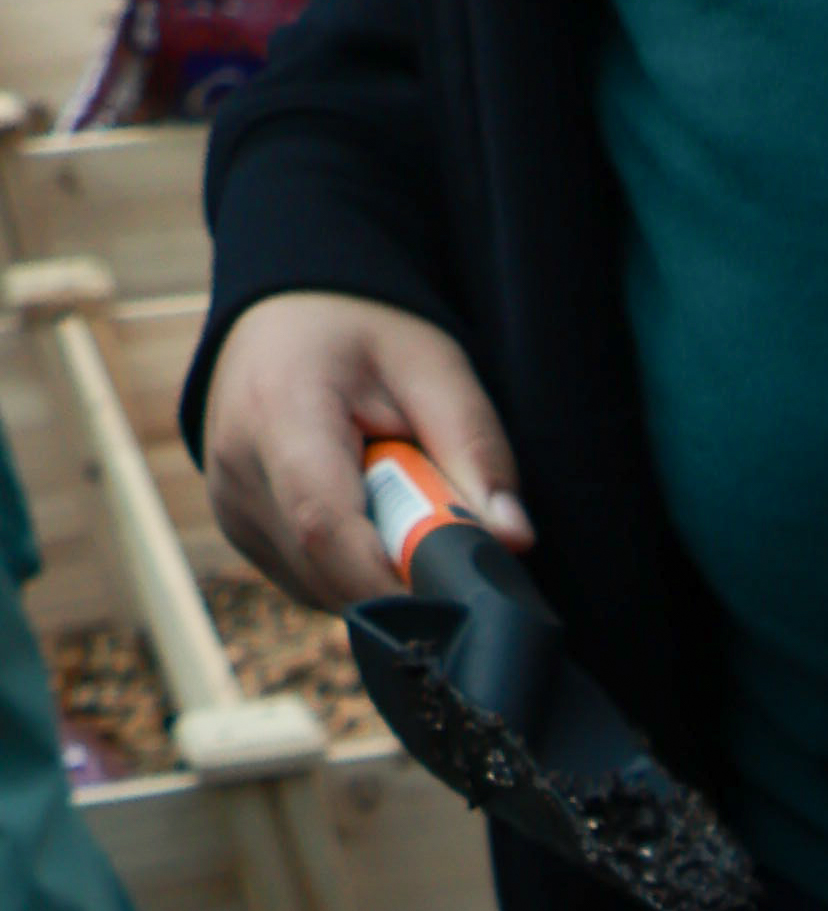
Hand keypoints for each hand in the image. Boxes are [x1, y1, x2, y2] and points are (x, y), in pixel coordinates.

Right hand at [202, 293, 530, 607]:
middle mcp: (239, 470)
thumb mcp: (434, 367)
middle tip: (438, 528)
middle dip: (401, 576)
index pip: (326, 528)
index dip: (394, 581)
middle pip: (331, 572)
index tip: (454, 597)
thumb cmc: (360, 333)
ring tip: (393, 502)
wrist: (283, 313)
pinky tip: (364, 513)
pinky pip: (311, 583)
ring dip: (378, 572)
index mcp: (279, 413)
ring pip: (324, 589)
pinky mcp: (240, 532)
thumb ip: (476, 449)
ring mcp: (231, 508)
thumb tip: (511, 538)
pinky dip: (353, 568)